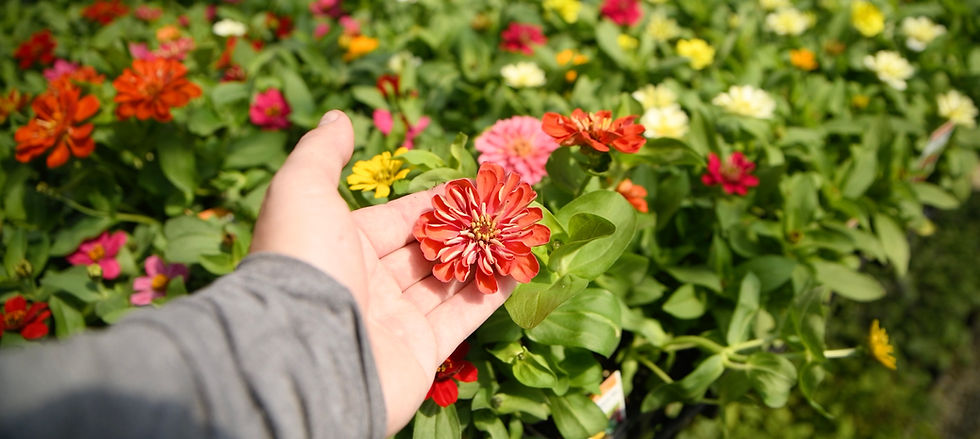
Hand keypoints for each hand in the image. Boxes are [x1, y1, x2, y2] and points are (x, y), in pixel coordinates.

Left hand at [250, 110, 513, 433]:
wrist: (299, 350)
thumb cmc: (302, 261)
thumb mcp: (301, 190)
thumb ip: (322, 153)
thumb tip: (337, 118)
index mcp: (340, 245)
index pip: (396, 219)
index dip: (434, 203)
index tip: (473, 185)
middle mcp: (367, 284)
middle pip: (426, 251)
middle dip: (465, 229)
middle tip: (505, 207)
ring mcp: (393, 321)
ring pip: (448, 283)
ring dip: (484, 258)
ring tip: (521, 232)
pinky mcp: (419, 353)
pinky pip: (462, 318)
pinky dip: (491, 295)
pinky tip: (519, 269)